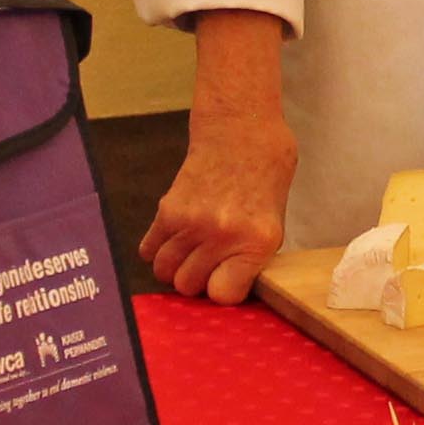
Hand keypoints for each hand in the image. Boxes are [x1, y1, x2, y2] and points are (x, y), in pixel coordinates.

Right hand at [137, 8, 295, 303]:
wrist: (240, 129)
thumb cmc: (266, 172)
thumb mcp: (275, 219)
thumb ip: (251, 255)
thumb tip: (227, 287)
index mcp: (257, 240)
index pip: (223, 295)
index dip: (223, 291)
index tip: (227, 280)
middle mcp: (222, 234)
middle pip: (189, 286)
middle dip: (197, 281)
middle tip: (207, 265)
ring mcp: (191, 222)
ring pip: (165, 271)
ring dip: (175, 268)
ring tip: (190, 254)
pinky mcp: (168, 209)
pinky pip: (148, 249)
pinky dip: (157, 251)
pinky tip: (173, 241)